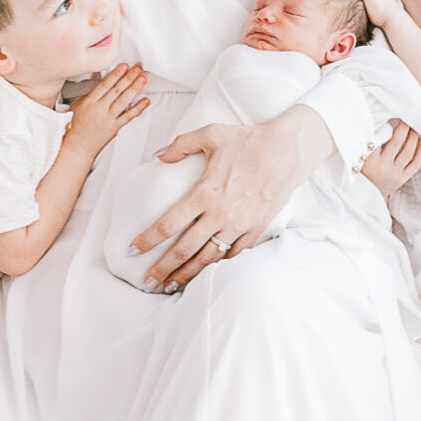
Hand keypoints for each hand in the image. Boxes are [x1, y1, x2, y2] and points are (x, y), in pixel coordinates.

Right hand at [65, 62, 148, 155]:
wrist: (77, 146)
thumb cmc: (74, 127)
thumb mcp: (76, 106)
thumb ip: (89, 96)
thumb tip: (100, 86)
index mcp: (89, 102)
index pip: (105, 85)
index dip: (115, 74)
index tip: (123, 66)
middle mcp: (100, 109)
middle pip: (116, 90)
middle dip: (128, 78)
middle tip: (137, 69)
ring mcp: (108, 119)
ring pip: (124, 101)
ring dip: (134, 89)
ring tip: (142, 79)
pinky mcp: (114, 128)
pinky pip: (128, 116)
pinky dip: (138, 108)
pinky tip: (145, 101)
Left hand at [131, 107, 322, 290]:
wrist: (287, 150)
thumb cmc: (248, 140)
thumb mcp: (211, 134)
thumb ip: (181, 144)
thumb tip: (159, 155)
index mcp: (204, 193)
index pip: (168, 224)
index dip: (147, 240)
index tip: (132, 250)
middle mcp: (220, 214)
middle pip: (184, 249)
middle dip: (162, 268)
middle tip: (147, 282)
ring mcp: (239, 225)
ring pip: (208, 258)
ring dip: (187, 274)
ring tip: (171, 286)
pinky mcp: (255, 229)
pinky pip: (233, 255)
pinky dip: (218, 266)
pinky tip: (205, 273)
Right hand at [362, 118, 420, 197]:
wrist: (368, 193)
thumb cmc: (364, 170)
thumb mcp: (360, 157)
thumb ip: (368, 142)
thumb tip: (378, 121)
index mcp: (370, 160)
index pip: (379, 138)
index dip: (387, 125)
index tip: (393, 115)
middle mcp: (383, 167)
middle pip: (396, 142)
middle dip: (404, 128)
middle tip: (408, 118)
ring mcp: (394, 174)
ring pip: (408, 153)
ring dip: (413, 138)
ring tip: (415, 129)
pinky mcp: (402, 179)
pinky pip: (415, 164)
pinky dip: (420, 152)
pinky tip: (420, 143)